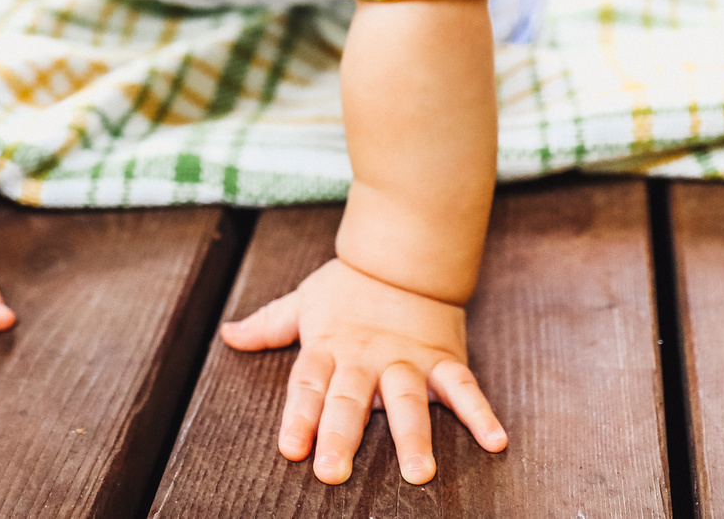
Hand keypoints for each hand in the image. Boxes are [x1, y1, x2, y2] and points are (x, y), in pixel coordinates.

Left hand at [219, 256, 507, 484]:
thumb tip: (228, 335)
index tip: (292, 449)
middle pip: (351, 399)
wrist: (405, 250)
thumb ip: (268, 325)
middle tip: (333, 473)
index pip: (308, 385)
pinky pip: (464, 389)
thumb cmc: (350, 284)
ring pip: (408, 400)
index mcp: (330, 348)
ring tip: (419, 472)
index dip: (298, 416)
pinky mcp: (444, 360)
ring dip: (413, 436)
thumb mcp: (304, 301)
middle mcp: (367, 359)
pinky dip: (481, 414)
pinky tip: (495, 441)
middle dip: (341, 435)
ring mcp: (408, 361)